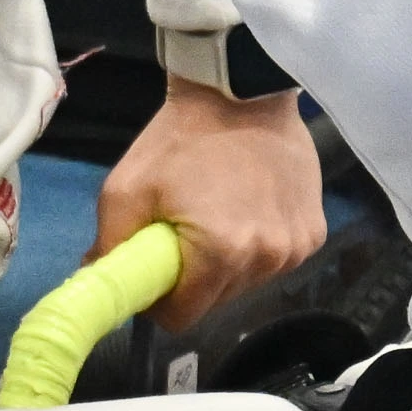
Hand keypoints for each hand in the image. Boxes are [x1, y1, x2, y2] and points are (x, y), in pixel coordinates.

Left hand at [97, 84, 322, 332]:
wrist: (240, 91)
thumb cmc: (180, 138)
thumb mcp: (125, 190)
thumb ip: (111, 248)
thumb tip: (97, 282)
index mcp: (220, 254)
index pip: (181, 319)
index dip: (158, 301)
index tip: (150, 271)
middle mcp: (266, 259)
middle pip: (215, 302)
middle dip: (191, 280)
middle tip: (178, 233)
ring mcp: (296, 248)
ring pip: (245, 283)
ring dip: (225, 262)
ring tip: (213, 213)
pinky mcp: (314, 232)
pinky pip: (273, 260)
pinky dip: (255, 245)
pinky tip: (244, 208)